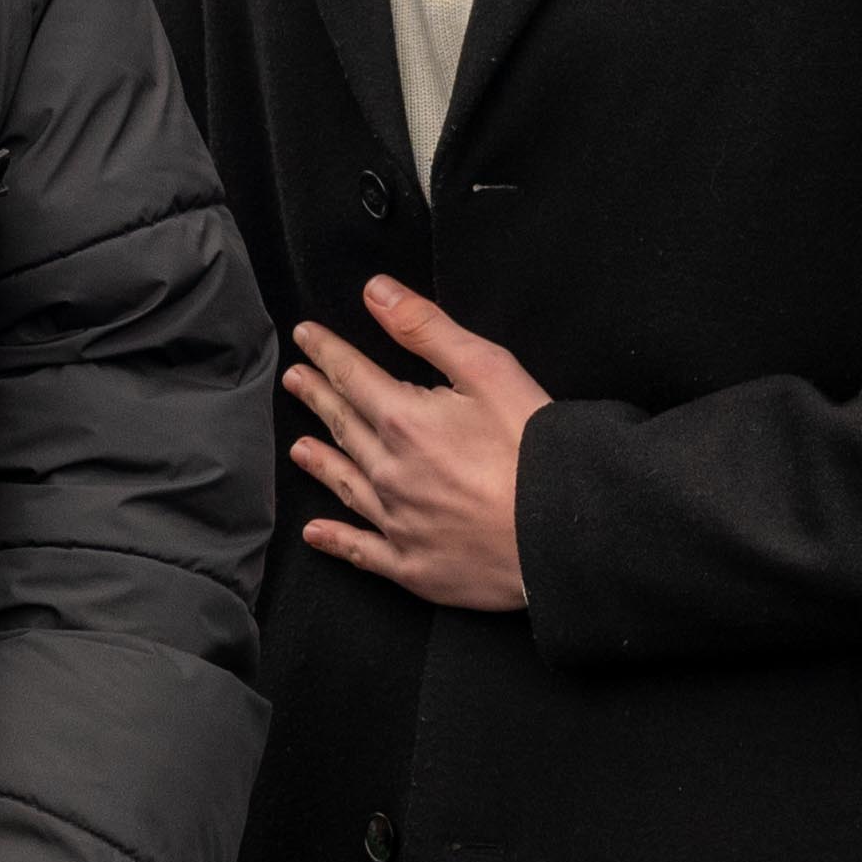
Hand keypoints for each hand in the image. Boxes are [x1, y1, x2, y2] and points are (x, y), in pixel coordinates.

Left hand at [288, 276, 545, 611]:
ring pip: (347, 485)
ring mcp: (399, 523)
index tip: (306, 337)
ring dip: (322, 462)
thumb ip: (426, 329)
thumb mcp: (488, 370)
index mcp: (404, 422)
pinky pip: (363, 551)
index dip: (327, 353)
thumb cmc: (535, 450)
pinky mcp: (415, 567)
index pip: (353, 377)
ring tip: (300, 448)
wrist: (566, 533)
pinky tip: (315, 533)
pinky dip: (336, 540)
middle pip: (345, 427)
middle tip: (295, 381)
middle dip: (319, 399)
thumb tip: (376, 293)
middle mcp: (389, 473)